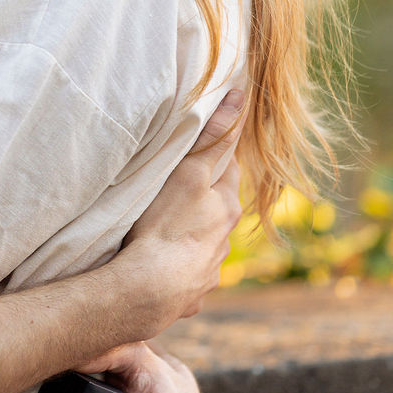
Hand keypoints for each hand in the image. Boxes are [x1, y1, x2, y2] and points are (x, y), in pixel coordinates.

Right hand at [105, 88, 245, 333]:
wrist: (151, 289)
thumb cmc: (167, 225)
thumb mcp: (189, 171)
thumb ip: (214, 137)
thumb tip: (242, 97)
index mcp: (226, 207)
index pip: (228, 171)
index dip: (216, 159)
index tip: (202, 151)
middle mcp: (225, 240)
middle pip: (218, 210)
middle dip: (204, 201)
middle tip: (177, 191)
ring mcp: (209, 270)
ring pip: (204, 245)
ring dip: (191, 237)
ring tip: (165, 233)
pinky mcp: (191, 295)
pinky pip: (187, 278)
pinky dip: (179, 271)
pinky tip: (161, 269)